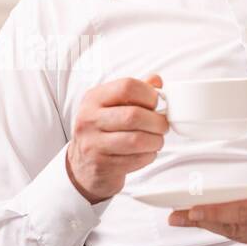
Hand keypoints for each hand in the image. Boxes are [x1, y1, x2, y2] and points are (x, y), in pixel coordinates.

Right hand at [66, 74, 168, 203]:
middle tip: (163, 125)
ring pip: (137, 140)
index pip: (126, 87)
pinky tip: (146, 152)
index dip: (148, 94)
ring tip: (157, 140)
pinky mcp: (102, 165)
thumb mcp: (111, 106)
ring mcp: (93, 144)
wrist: (83, 165)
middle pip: (133, 115)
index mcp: (93, 98)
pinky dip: (148, 156)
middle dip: (157, 121)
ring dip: (156, 141)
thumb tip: (156, 80)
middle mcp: (89, 119)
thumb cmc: (102, 131)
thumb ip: (133, 92)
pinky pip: (135, 159)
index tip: (157, 103)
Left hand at [167, 156, 246, 245]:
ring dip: (210, 227)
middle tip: (175, 216)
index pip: (243, 212)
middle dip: (202, 222)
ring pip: (237, 234)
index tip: (192, 210)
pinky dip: (227, 231)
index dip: (216, 213)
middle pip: (233, 227)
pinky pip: (246, 239)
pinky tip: (211, 223)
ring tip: (184, 219)